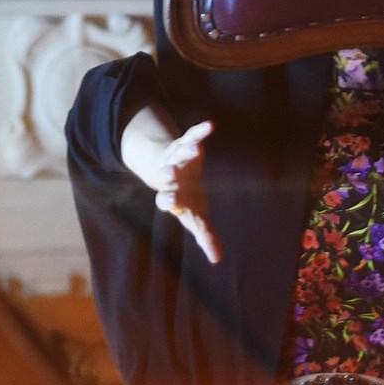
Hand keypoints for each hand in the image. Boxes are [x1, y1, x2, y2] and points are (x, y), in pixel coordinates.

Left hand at [120, 111, 219, 262]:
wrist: (169, 170)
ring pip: (179, 153)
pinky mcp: (185, 143)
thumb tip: (217, 259)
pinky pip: (191, 135)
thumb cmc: (185, 199)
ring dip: (186, 151)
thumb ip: (205, 235)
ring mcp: (177, 158)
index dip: (169, 200)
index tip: (172, 201)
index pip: (166, 200)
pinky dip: (199, 131)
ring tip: (195, 148)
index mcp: (171, 195)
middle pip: (168, 174)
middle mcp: (170, 176)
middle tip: (170, 174)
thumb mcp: (194, 216)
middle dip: (169, 173)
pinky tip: (210, 126)